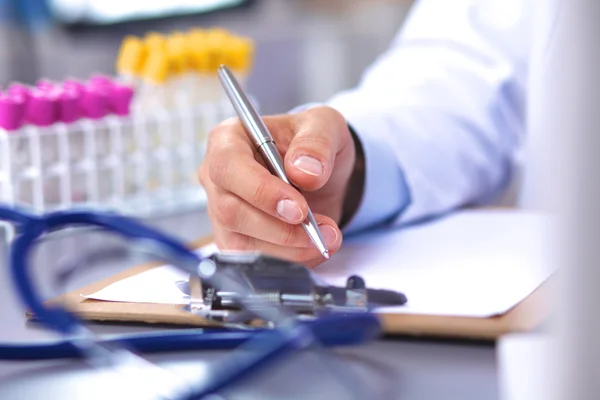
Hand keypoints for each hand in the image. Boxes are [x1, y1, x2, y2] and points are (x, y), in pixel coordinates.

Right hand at [199, 106, 356, 267]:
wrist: (318, 172)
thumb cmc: (311, 142)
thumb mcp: (324, 125)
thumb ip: (317, 142)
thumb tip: (304, 172)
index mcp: (228, 139)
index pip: (228, 167)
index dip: (261, 191)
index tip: (298, 208)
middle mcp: (217, 177)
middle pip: (231, 211)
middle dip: (280, 228)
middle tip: (321, 229)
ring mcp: (221, 211)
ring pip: (241, 244)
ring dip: (289, 249)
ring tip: (327, 237)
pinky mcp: (234, 239)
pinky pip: (253, 260)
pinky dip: (289, 259)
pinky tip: (314, 247)